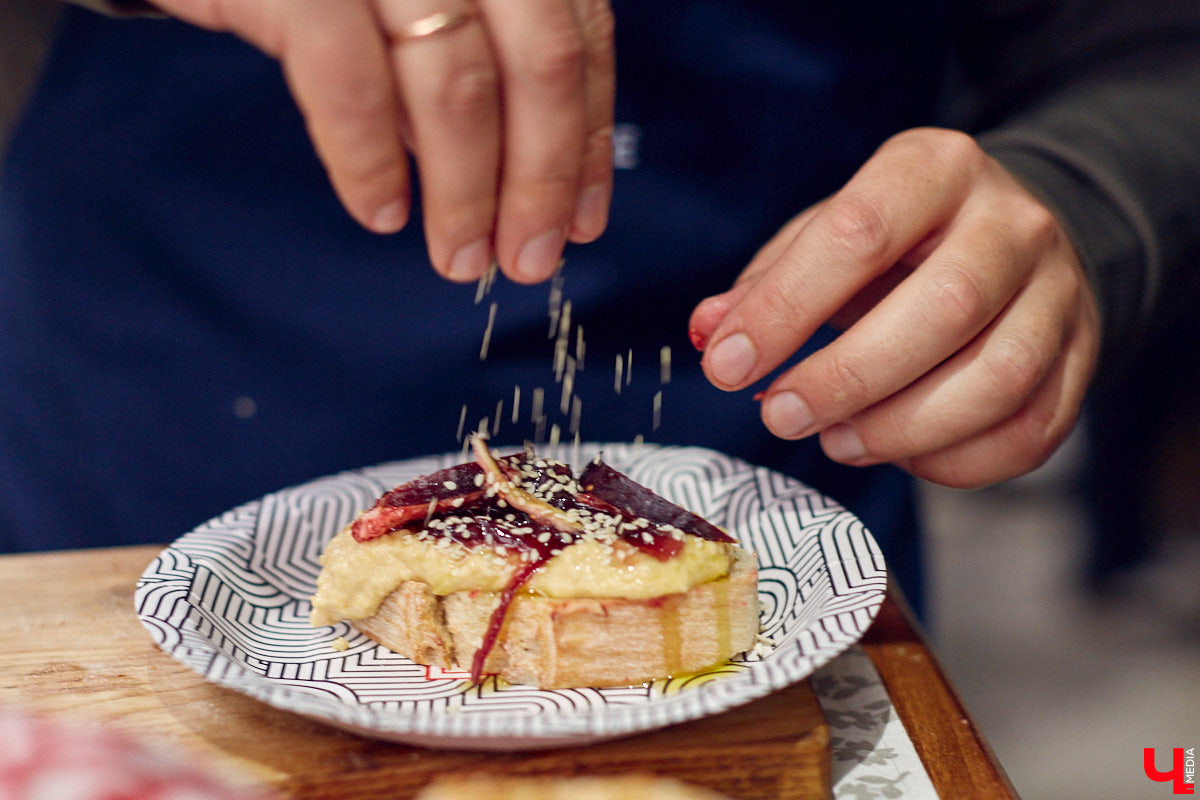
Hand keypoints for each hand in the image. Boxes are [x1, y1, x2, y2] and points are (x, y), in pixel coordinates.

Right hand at [151, 0, 614, 283]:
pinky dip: (370, 161)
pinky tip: (381, 210)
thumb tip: (522, 184)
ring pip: (458, 83)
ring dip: (466, 191)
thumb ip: (472, 66)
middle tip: (529, 257)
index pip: (579, 38)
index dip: (588, 138)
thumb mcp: (414, 5)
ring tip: (459, 255)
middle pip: (540, 62)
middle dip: (541, 177)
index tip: (581, 220)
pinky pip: (350, 84)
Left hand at [688, 128, 1100, 487]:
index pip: (858, 233)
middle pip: (944, 309)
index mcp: (936, 169)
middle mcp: (1012, 224)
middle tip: (781, 415)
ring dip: (901, 429)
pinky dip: (953, 461)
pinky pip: (1029, 431)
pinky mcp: (1081, 358)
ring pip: (997, 379)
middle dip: (846, 378)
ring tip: (837, 440)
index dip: (784, 310)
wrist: (1010, 235)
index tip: (727, 366)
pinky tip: (899, 451)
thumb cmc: (899, 241)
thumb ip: (767, 283)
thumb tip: (710, 332)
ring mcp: (1059, 293)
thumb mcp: (825, 235)